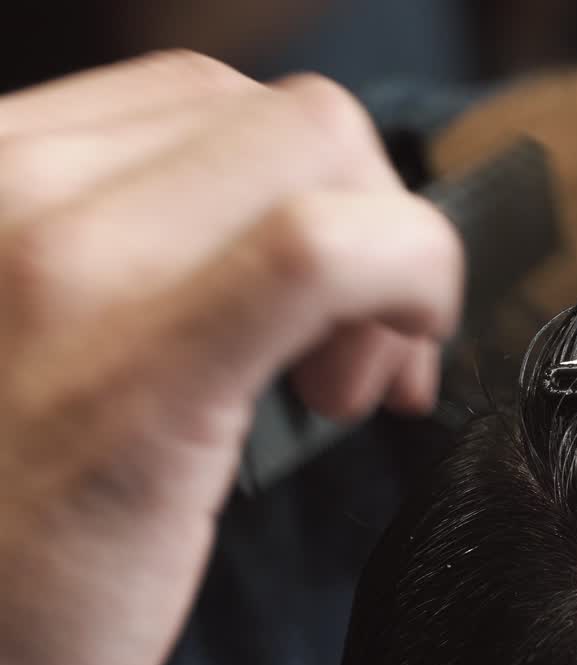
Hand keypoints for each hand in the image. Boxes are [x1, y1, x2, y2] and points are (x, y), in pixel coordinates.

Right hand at [0, 52, 460, 664]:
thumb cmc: (6, 520)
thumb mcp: (46, 331)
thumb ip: (142, 248)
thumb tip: (303, 219)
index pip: (210, 104)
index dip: (309, 190)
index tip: (331, 301)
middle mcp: (2, 187)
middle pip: (285, 120)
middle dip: (363, 217)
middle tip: (355, 352)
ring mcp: (58, 268)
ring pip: (321, 147)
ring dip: (387, 259)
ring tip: (347, 383)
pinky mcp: (134, 372)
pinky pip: (325, 249)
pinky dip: (409, 281)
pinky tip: (390, 376)